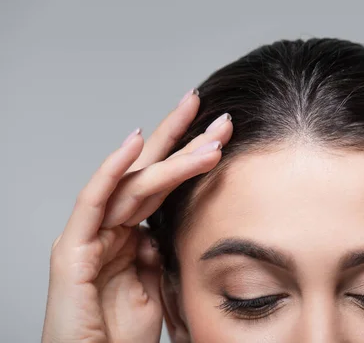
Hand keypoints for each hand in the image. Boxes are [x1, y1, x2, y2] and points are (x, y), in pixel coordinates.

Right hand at [42, 89, 232, 342]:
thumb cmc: (120, 335)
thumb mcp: (156, 284)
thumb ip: (161, 250)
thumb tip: (173, 225)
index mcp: (130, 234)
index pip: (164, 185)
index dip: (191, 157)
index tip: (221, 135)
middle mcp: (109, 227)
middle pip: (150, 173)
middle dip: (184, 139)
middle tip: (218, 114)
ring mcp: (89, 235)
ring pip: (135, 183)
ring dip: (173, 157)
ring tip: (210, 137)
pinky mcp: (71, 251)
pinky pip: (92, 201)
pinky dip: (112, 170)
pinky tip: (135, 143)